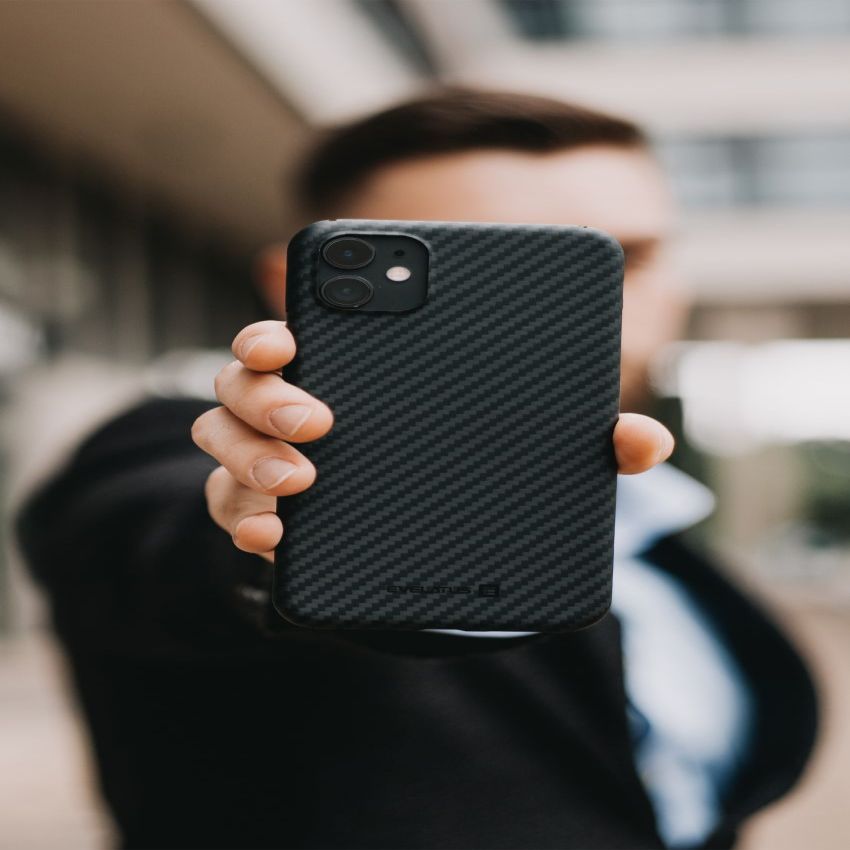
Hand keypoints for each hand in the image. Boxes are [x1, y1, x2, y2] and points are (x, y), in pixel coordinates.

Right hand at [193, 321, 673, 562]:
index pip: (298, 328)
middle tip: (320, 418)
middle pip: (245, 378)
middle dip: (270, 392)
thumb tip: (643, 443)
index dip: (284, 321)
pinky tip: (273, 538)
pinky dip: (242, 525)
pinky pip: (228, 515)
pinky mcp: (261, 519)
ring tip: (299, 482)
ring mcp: (269, 462)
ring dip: (250, 454)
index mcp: (352, 371)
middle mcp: (295, 408)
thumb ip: (573, 445)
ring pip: (221, 436)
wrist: (406, 547)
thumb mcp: (512, 453)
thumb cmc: (454, 473)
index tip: (296, 331)